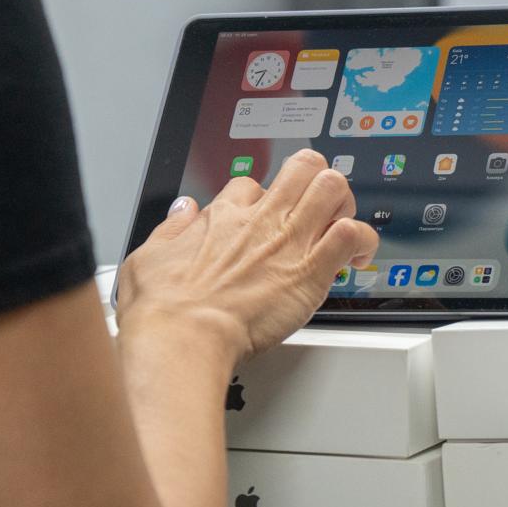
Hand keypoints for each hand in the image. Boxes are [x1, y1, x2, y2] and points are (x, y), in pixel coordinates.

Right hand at [115, 149, 377, 361]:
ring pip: (332, 188)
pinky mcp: (311, 271)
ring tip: (339, 222)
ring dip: (342, 202)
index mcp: (223, 215)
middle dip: (315, 179)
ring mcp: (289, 242)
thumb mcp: (147, 256)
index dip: (262, 198)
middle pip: (302, 168)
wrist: (184, 338)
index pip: (252, 184)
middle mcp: (261, 220)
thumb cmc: (164, 309)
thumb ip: (171, 229)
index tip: (265, 217)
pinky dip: (360, 240)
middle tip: (316, 205)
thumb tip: (183, 211)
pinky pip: (351, 235)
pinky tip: (356, 255)